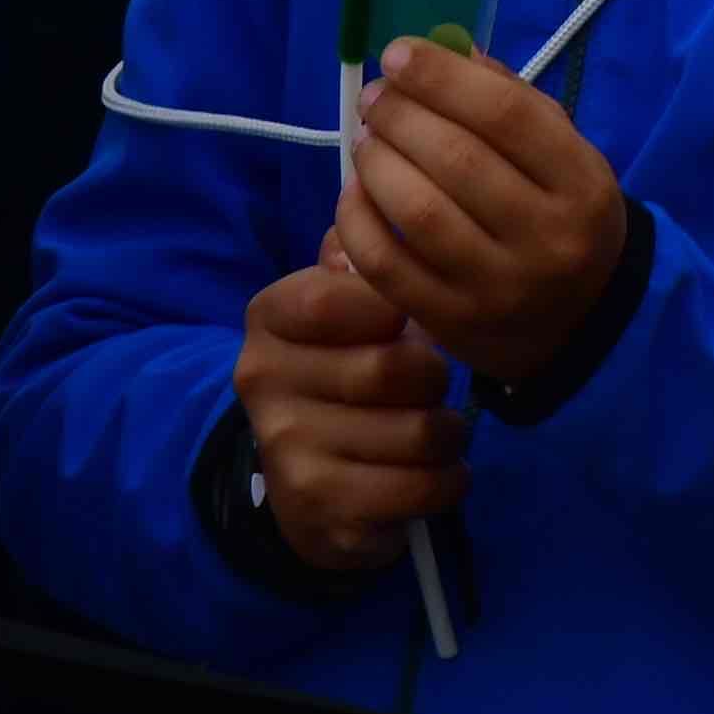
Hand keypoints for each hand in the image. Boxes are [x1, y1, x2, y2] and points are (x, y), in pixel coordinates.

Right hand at [233, 254, 461, 574]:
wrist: (303, 490)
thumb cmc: (337, 377)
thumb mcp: (339, 314)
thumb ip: (358, 263)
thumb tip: (370, 204)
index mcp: (268, 318)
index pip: (339, 295)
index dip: (394, 309)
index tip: (404, 324)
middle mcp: (264, 381)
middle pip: (393, 368)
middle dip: (435, 378)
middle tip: (432, 386)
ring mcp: (289, 449)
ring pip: (417, 433)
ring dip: (449, 434)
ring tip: (440, 431)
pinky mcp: (322, 509)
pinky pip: (421, 488)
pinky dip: (449, 480)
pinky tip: (440, 473)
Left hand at [332, 38, 633, 387]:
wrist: (585, 323)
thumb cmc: (562, 215)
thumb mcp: (563, 154)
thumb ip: (509, 98)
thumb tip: (442, 49)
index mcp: (581, 183)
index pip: (507, 115)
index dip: (442, 76)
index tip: (398, 54)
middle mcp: (547, 238)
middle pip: (456, 159)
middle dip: (401, 115)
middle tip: (375, 98)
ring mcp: (499, 288)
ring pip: (419, 212)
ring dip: (377, 163)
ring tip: (366, 140)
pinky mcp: (454, 325)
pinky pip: (388, 266)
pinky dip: (358, 221)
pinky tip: (356, 192)